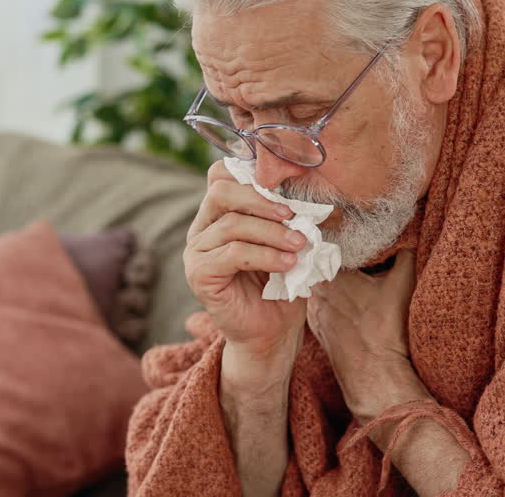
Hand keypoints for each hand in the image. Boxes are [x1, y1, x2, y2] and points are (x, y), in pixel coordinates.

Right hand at [184, 160, 308, 363]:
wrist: (272, 332)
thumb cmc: (281, 284)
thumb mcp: (286, 241)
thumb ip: (285, 216)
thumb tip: (308, 195)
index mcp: (219, 214)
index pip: (221, 175)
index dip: (250, 173)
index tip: (285, 188)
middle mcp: (202, 228)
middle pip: (221, 192)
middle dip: (260, 199)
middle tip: (292, 215)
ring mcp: (196, 251)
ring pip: (232, 224)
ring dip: (272, 232)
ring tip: (299, 245)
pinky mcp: (199, 274)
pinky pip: (233, 253)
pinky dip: (265, 255)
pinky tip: (287, 263)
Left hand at [308, 250, 430, 421]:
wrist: (375, 375)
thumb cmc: (387, 329)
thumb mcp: (403, 282)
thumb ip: (405, 252)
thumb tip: (407, 236)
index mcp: (329, 272)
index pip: (328, 242)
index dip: (342, 233)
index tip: (354, 230)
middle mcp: (314, 290)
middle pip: (322, 262)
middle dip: (337, 255)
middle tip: (356, 249)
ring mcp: (314, 310)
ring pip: (320, 284)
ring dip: (334, 278)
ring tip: (356, 276)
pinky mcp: (317, 328)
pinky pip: (322, 304)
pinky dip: (333, 298)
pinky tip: (351, 301)